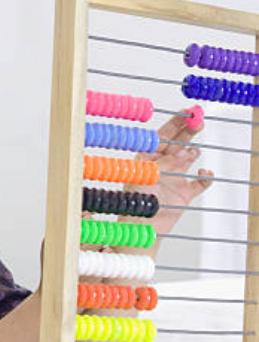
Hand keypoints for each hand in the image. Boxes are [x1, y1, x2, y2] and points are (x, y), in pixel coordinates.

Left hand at [121, 112, 213, 234]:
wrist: (143, 229)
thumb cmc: (135, 204)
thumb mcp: (144, 178)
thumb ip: (161, 165)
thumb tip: (180, 153)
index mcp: (147, 158)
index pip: (162, 135)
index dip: (174, 123)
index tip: (187, 112)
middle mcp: (162, 165)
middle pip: (178, 142)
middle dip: (188, 131)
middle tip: (199, 121)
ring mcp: (174, 178)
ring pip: (189, 158)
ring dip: (192, 152)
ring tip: (192, 151)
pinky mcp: (185, 193)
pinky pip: (201, 181)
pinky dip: (206, 176)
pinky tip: (204, 172)